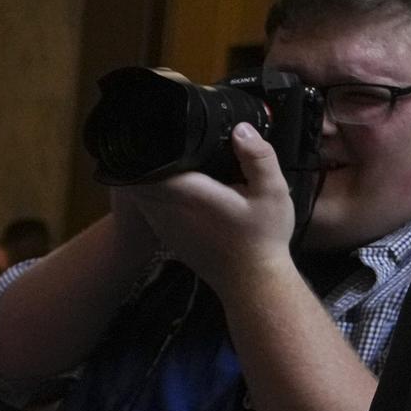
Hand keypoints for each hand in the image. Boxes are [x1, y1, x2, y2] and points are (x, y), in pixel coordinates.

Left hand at [125, 124, 299, 299]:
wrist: (251, 281)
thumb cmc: (262, 238)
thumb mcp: (272, 192)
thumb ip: (258, 157)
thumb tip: (241, 129)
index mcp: (190, 195)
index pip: (149, 167)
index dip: (148, 148)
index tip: (156, 132)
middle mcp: (168, 211)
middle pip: (138, 179)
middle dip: (147, 159)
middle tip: (162, 140)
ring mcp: (164, 227)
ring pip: (141, 195)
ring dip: (149, 178)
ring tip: (165, 158)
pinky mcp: (166, 237)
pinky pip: (149, 209)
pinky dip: (154, 196)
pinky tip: (174, 187)